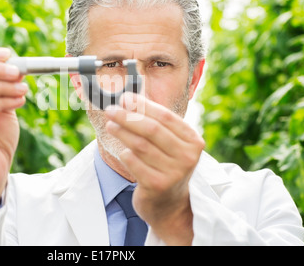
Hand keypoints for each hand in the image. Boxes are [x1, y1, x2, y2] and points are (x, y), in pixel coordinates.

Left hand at [105, 92, 204, 244]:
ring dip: (122, 132)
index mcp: (193, 141)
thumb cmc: (165, 167)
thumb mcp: (169, 145)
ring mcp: (174, 173)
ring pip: (140, 145)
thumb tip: (128, 100)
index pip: (166, 117)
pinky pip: (134, 163)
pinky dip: (125, 154)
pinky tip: (121, 151)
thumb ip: (154, 123)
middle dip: (128, 117)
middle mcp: (187, 157)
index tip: (125, 98)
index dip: (143, 105)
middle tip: (110, 110)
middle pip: (152, 129)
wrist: (169, 205)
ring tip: (110, 125)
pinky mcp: (157, 185)